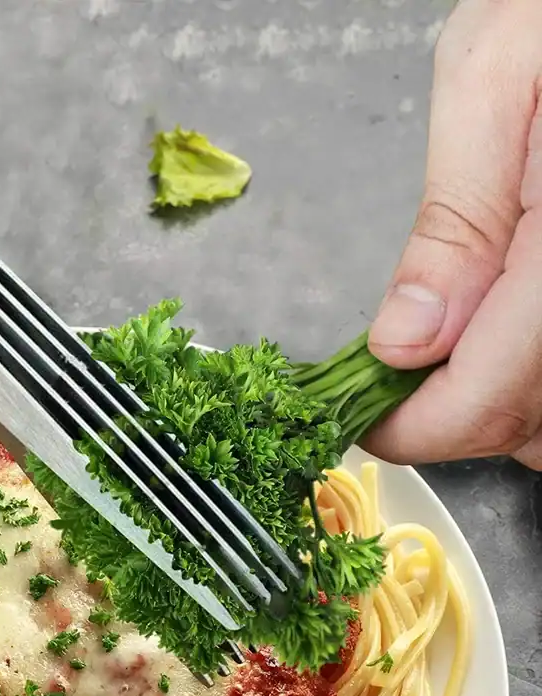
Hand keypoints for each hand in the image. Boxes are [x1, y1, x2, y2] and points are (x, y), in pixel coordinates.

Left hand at [364, 0, 541, 469]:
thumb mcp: (495, 76)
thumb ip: (453, 222)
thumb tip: (405, 340)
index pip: (485, 400)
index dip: (409, 429)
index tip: (361, 418)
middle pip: (528, 427)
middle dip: (450, 419)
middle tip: (391, 382)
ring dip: (497, 407)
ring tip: (443, 353)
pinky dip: (532, 378)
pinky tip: (497, 333)